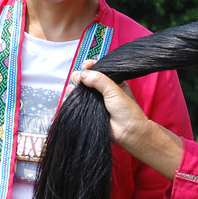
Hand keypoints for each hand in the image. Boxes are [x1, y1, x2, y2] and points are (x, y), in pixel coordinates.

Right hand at [70, 61, 182, 178]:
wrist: (128, 132)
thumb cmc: (127, 111)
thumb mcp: (114, 90)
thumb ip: (99, 80)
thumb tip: (83, 74)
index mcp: (112, 82)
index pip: (98, 70)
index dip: (90, 66)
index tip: (85, 66)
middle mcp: (102, 91)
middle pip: (86, 79)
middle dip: (80, 76)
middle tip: (78, 79)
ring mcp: (95, 101)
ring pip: (80, 91)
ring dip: (74, 87)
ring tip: (73, 89)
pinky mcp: (89, 112)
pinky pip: (77, 104)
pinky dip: (71, 100)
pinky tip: (69, 97)